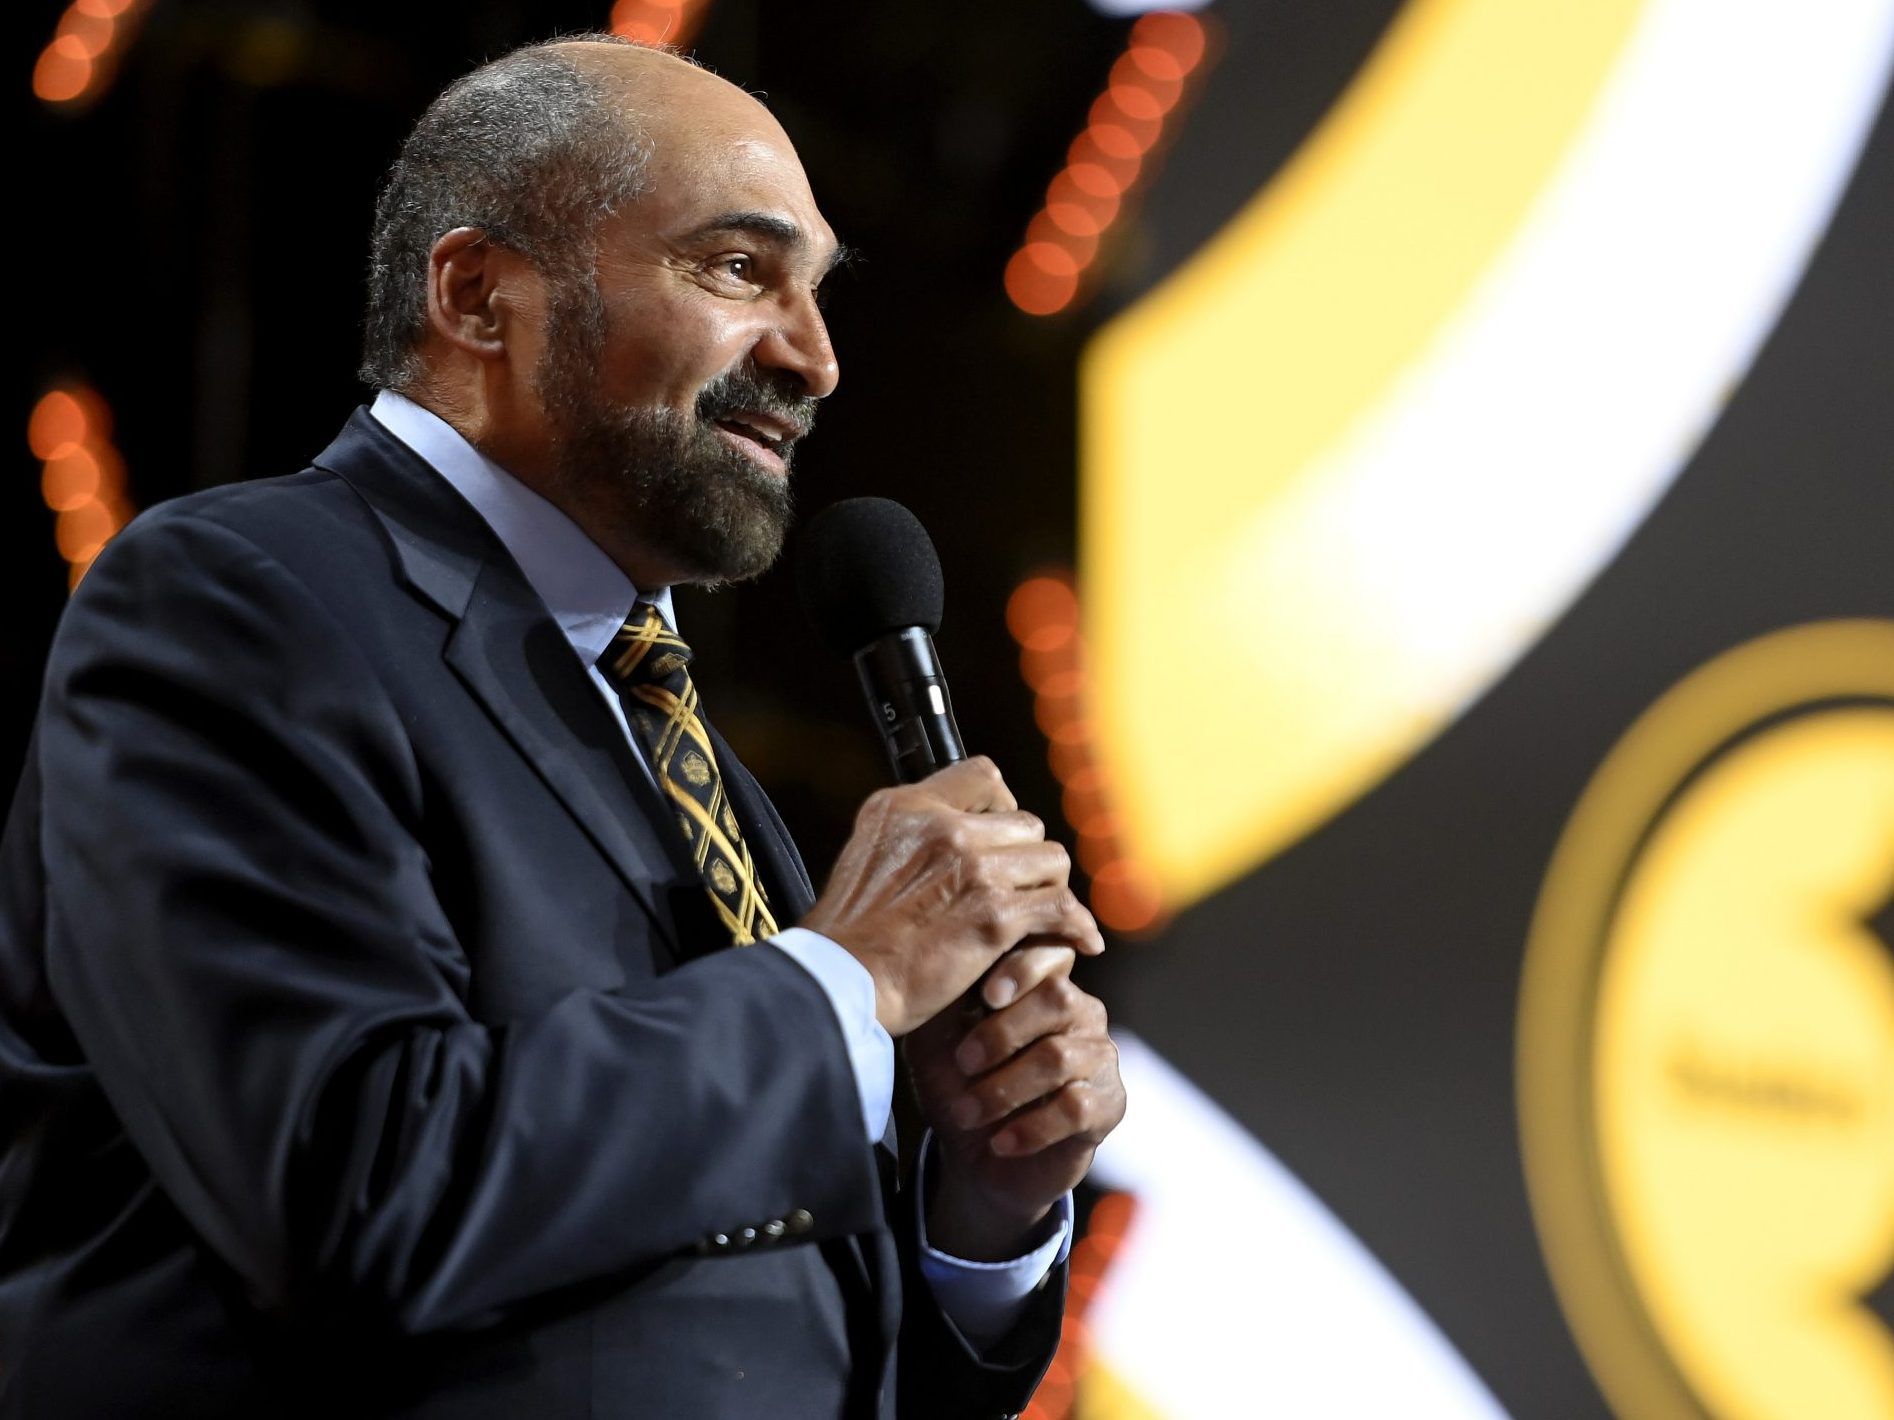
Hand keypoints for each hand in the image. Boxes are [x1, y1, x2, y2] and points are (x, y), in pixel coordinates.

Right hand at [801, 758, 1102, 1035]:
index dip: (1002, 805)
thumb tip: (943, 834)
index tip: (1002, 835)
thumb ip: (909, 835)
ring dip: (1050, 890)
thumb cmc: (849, 936)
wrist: (842, 983)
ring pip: (1049, 860)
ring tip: (1044, 915)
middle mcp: (944, 827)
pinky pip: (1062, 908)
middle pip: (1025, 822)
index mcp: (907, 806)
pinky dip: (1078, 926)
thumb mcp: (864, 855)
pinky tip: (1082, 939)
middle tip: (1021, 890)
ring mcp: (973, 868)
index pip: (982, 776)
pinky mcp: (995, 915)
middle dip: (1027, 858)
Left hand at [906, 943, 1126, 1260]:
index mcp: (1043, 987)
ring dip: (1005, 1088)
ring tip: (967, 1113)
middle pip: (1058, 999)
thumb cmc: (959, 1086)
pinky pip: (1076, 1107)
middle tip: (963, 1063)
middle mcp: (1081, 1015)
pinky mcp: (1108, 1107)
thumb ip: (945, 1001)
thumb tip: (946, 960)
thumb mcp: (938, 1042)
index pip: (1051, 954)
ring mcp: (1100, 1059)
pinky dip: (1031, 1127)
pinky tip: (1001, 1142)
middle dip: (1003, 1031)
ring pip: (1060, 1057)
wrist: (977, 1157)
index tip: (984, 996)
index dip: (1022, 968)